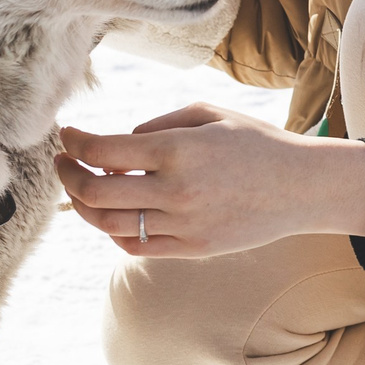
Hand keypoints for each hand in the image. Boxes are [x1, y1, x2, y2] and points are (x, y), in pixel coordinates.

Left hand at [56, 104, 364, 259]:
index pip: (103, 151)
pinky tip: (115, 213)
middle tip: (62, 162)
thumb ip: (157, 126)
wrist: (301, 187)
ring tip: (81, 189)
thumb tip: (118, 145)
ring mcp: (183, 225)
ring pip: (110, 225)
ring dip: (85, 207)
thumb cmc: (255, 141)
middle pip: (95, 194)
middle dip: (68, 176)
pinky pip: (137, 246)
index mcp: (178, 150)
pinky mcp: (192, 250)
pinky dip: (114, 231)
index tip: (65, 134)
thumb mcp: (207, 114)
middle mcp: (175, 191)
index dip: (74, 142)